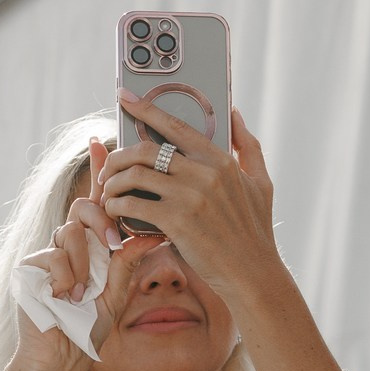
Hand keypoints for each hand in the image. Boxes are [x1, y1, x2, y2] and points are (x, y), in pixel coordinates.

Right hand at [10, 146, 137, 370]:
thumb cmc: (90, 325)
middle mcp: (69, 241)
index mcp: (92, 242)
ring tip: (84, 292)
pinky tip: (66, 298)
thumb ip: (130, 260)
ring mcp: (47, 251)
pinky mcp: (30, 265)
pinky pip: (54, 257)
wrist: (61, 355)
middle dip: (102, 222)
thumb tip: (152, 230)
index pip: (99, 200)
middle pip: (84, 207)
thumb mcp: (119, 291)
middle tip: (112, 245)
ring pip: (70, 232)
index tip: (102, 140)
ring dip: (82, 264)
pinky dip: (65, 280)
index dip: (100, 169)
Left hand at [96, 97, 280, 299]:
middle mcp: (205, 173)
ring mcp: (190, 197)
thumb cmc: (255, 231)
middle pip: (145, 149)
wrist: (252, 274)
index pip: (175, 125)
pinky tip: (115, 212)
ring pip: (134, 175)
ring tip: (109, 192)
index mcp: (221, 159)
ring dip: (113, 182)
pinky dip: (116, 206)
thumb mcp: (261, 182)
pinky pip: (132, 205)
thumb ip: (247, 145)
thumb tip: (235, 113)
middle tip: (108, 168)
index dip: (145, 108)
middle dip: (118, 156)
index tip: (124, 96)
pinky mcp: (176, 222)